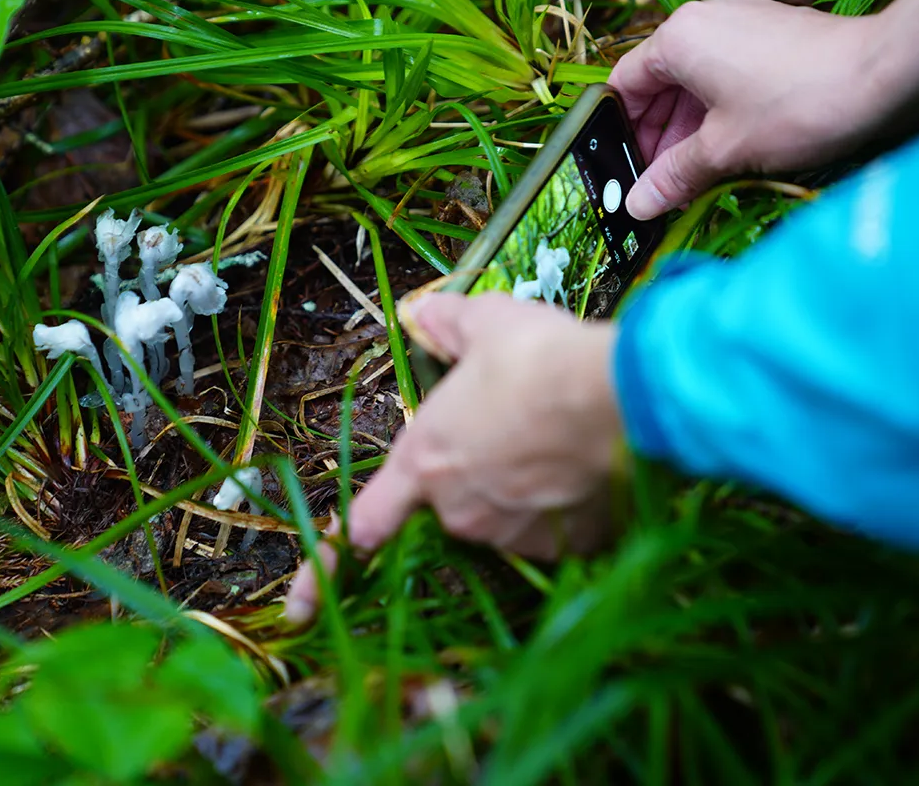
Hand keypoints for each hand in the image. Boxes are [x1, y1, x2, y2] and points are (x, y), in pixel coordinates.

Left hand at [283, 293, 621, 625]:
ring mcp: (516, 533)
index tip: (297, 607)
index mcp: (426, 461)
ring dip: (525, 488)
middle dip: (478, 472)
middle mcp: (462, 509)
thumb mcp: (485, 323)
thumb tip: (425, 312)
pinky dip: (568, 505)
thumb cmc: (539, 358)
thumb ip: (447, 324)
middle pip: (454, 502)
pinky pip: (559, 528)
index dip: (326, 566)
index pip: (366, 523)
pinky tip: (589, 462)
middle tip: (515, 423)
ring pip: (508, 516)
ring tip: (560, 435)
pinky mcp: (569, 544)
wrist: (621, 395)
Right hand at [609, 0, 884, 219]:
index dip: (618, 133)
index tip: (623, 171)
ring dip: (688, 132)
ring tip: (692, 178)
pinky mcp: (773, 36)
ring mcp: (742, 24)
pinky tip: (729, 151)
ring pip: (695, 83)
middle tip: (658, 186)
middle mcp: (705, 21)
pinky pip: (727, 76)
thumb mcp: (724, 150)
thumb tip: (639, 204)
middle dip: (656, 138)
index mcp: (679, 38)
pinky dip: (719, 114)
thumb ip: (673, 176)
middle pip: (658, 85)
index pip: (623, 85)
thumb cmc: (797, 105)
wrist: (887, 75)